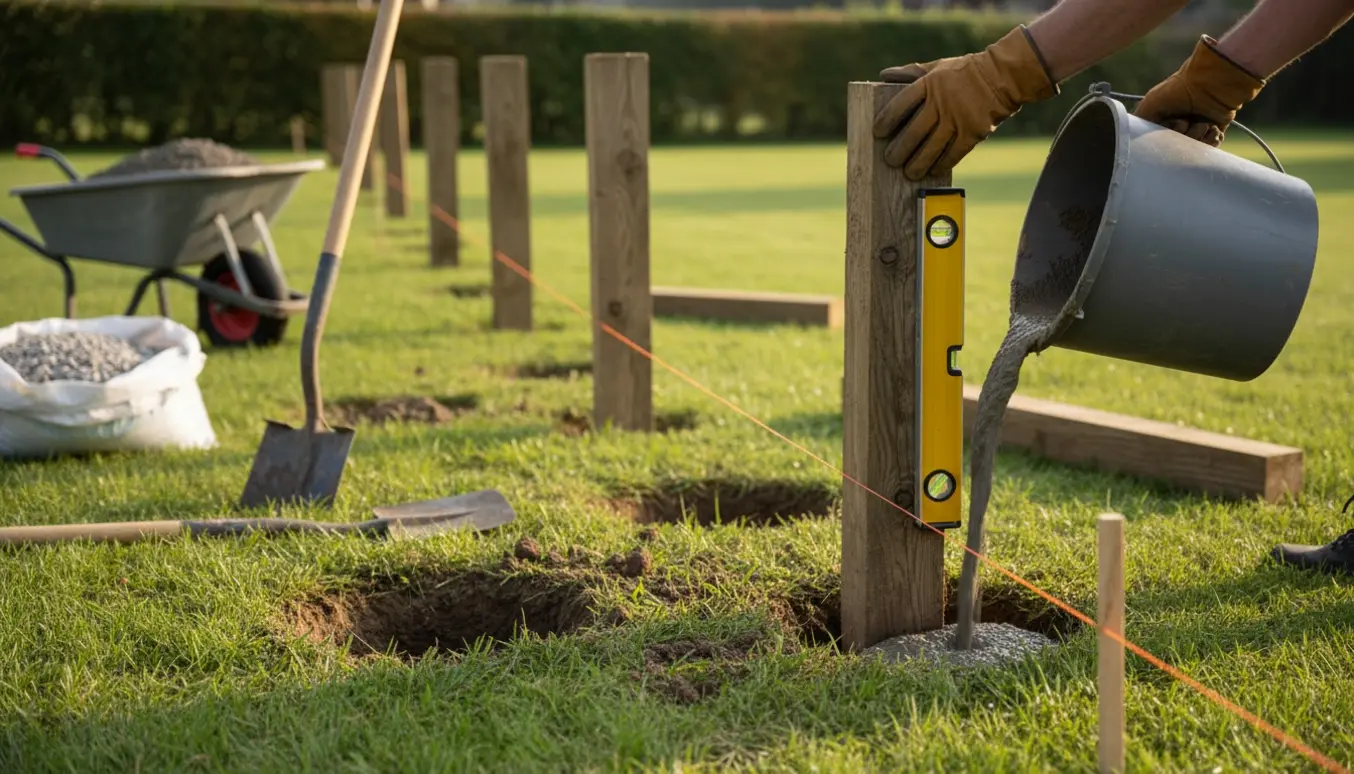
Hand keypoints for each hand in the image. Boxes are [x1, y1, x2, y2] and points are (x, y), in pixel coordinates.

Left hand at [872, 26, 1058, 180]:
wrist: (1004, 76)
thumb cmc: (965, 71)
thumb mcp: (937, 66)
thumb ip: (911, 72)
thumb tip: (883, 75)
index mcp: (929, 84)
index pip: (900, 104)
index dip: (886, 121)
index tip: (878, 132)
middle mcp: (941, 102)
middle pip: (913, 132)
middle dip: (899, 150)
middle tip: (890, 160)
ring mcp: (958, 118)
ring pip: (931, 147)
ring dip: (917, 163)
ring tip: (909, 173)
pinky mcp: (973, 132)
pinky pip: (953, 154)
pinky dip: (941, 164)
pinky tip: (933, 170)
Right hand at [1134, 35, 1265, 145]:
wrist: (1209, 85)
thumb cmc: (1176, 92)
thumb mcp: (1150, 105)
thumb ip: (1138, 124)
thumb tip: (1133, 142)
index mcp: (1161, 123)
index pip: (1158, 145)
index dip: (1162, 142)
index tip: (1165, 129)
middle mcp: (1177, 129)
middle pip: (1176, 150)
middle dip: (1181, 140)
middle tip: (1185, 125)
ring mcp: (1195, 131)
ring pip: (1193, 150)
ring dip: (1198, 136)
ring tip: (1202, 123)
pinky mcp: (1213, 132)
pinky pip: (1211, 148)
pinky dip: (1212, 139)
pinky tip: (1212, 127)